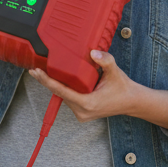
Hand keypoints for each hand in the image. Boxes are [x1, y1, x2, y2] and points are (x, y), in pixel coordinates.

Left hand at [29, 50, 167, 133]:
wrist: (131, 102)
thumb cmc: (123, 88)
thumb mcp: (115, 72)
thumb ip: (105, 61)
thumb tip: (93, 52)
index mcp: (87, 103)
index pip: (61, 91)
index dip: (47, 81)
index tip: (36, 72)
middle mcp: (82, 111)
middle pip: (59, 93)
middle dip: (49, 81)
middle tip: (36, 69)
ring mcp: (81, 114)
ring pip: (64, 96)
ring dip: (57, 85)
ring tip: (47, 72)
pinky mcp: (82, 113)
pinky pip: (69, 99)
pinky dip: (65, 89)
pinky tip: (61, 80)